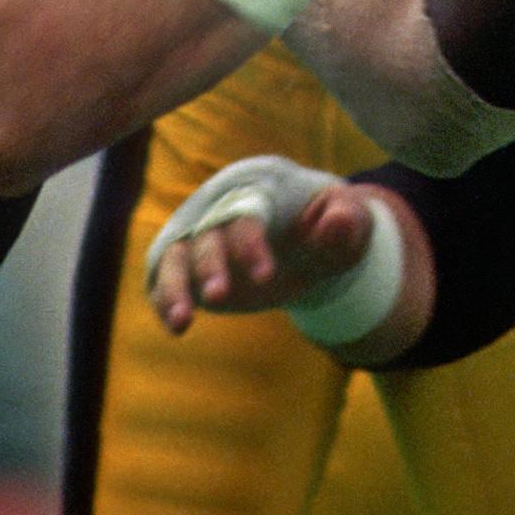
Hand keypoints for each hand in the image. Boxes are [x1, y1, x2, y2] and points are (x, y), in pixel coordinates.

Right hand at [144, 154, 381, 332]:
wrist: (306, 236)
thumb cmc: (329, 223)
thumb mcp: (350, 223)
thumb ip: (347, 222)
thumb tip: (337, 224)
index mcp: (261, 186)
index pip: (248, 212)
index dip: (251, 243)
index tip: (266, 277)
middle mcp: (221, 204)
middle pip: (207, 231)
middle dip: (210, 264)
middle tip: (220, 296)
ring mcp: (200, 232)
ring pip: (175, 254)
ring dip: (175, 286)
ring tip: (182, 322)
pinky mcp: (187, 262)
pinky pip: (164, 277)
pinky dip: (165, 298)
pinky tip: (177, 327)